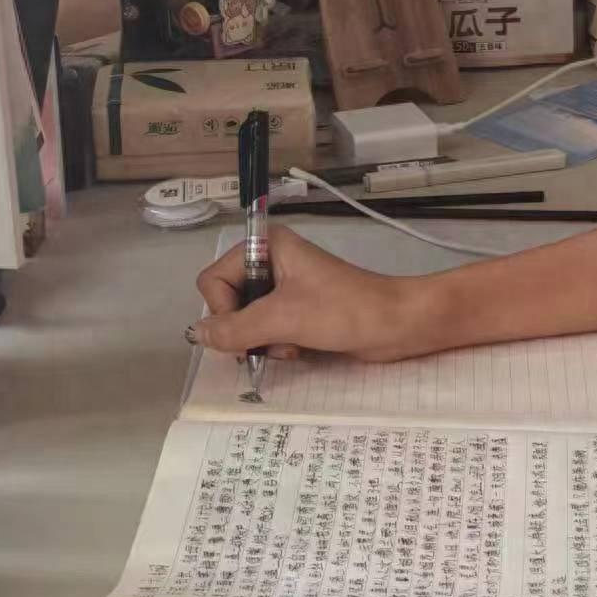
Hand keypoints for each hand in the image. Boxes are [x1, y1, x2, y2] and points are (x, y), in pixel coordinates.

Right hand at [193, 226, 429, 362]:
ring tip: (291, 346)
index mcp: (266, 246)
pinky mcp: (299, 310)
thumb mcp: (284, 319)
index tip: (251, 327)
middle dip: (246, 329)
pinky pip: (267, 329)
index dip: (224, 310)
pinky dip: (277, 344)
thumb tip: (197, 335)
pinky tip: (299, 349)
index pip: (213, 280)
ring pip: (246, 320)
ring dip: (263, 341)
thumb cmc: (344, 310)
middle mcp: (271, 262)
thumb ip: (235, 329)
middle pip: (227, 301)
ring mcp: (285, 287)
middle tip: (273, 340)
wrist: (399, 324)